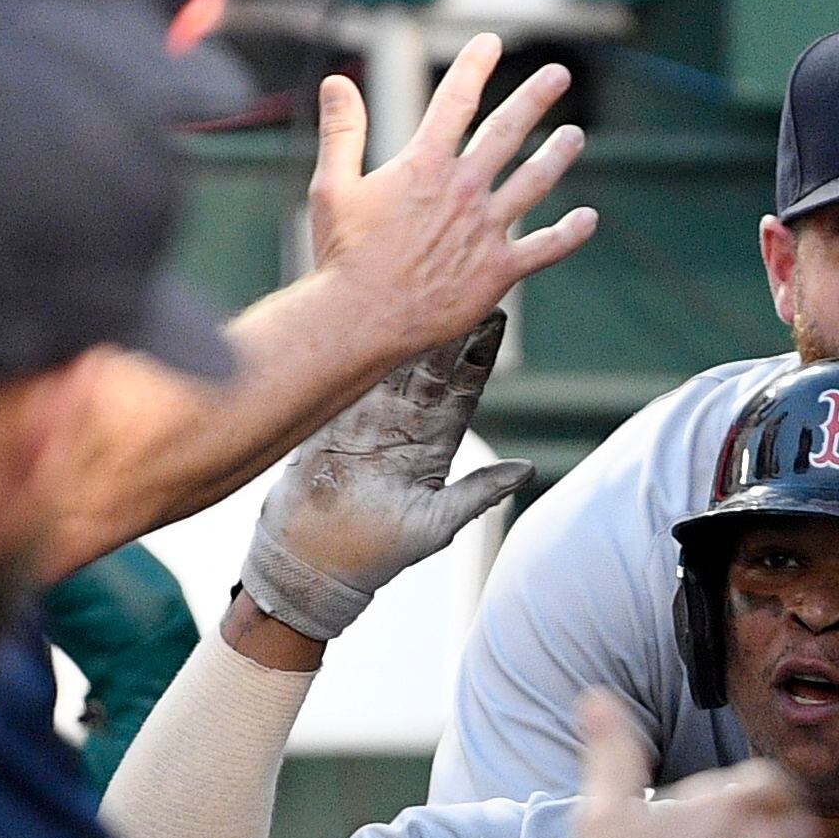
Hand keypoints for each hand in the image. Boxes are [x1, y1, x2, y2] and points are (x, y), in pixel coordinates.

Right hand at [242, 312, 533, 639]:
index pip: (463, 389)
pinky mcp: (331, 418)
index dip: (478, 353)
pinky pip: (348, 373)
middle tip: (461, 275)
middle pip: (429, 363)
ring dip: (403, 323)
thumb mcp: (436, 524)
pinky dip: (357, 341)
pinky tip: (367, 307)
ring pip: (389, 361)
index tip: (495, 316)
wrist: (310, 562)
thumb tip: (527, 469)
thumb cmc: (374, 554)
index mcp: (433, 446)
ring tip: (418, 280)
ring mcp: (365, 418)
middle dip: (444, 322)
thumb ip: (479, 492)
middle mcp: (403, 425)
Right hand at [301, 40, 597, 357]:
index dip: (475, 66)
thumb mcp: (333, 185)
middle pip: (506, 132)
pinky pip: (544, 249)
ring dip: (558, 156)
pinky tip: (588, 219)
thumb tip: (336, 84)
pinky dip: (569, 234)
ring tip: (576, 136)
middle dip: (535, 98)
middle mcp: (462, 190)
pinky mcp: (498, 270)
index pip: (455, 100)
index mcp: (424, 165)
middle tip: (558, 76)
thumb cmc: (344, 256)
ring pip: (534, 182)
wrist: (362, 318)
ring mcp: (485, 230)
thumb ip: (341, 131)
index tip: (491, 43)